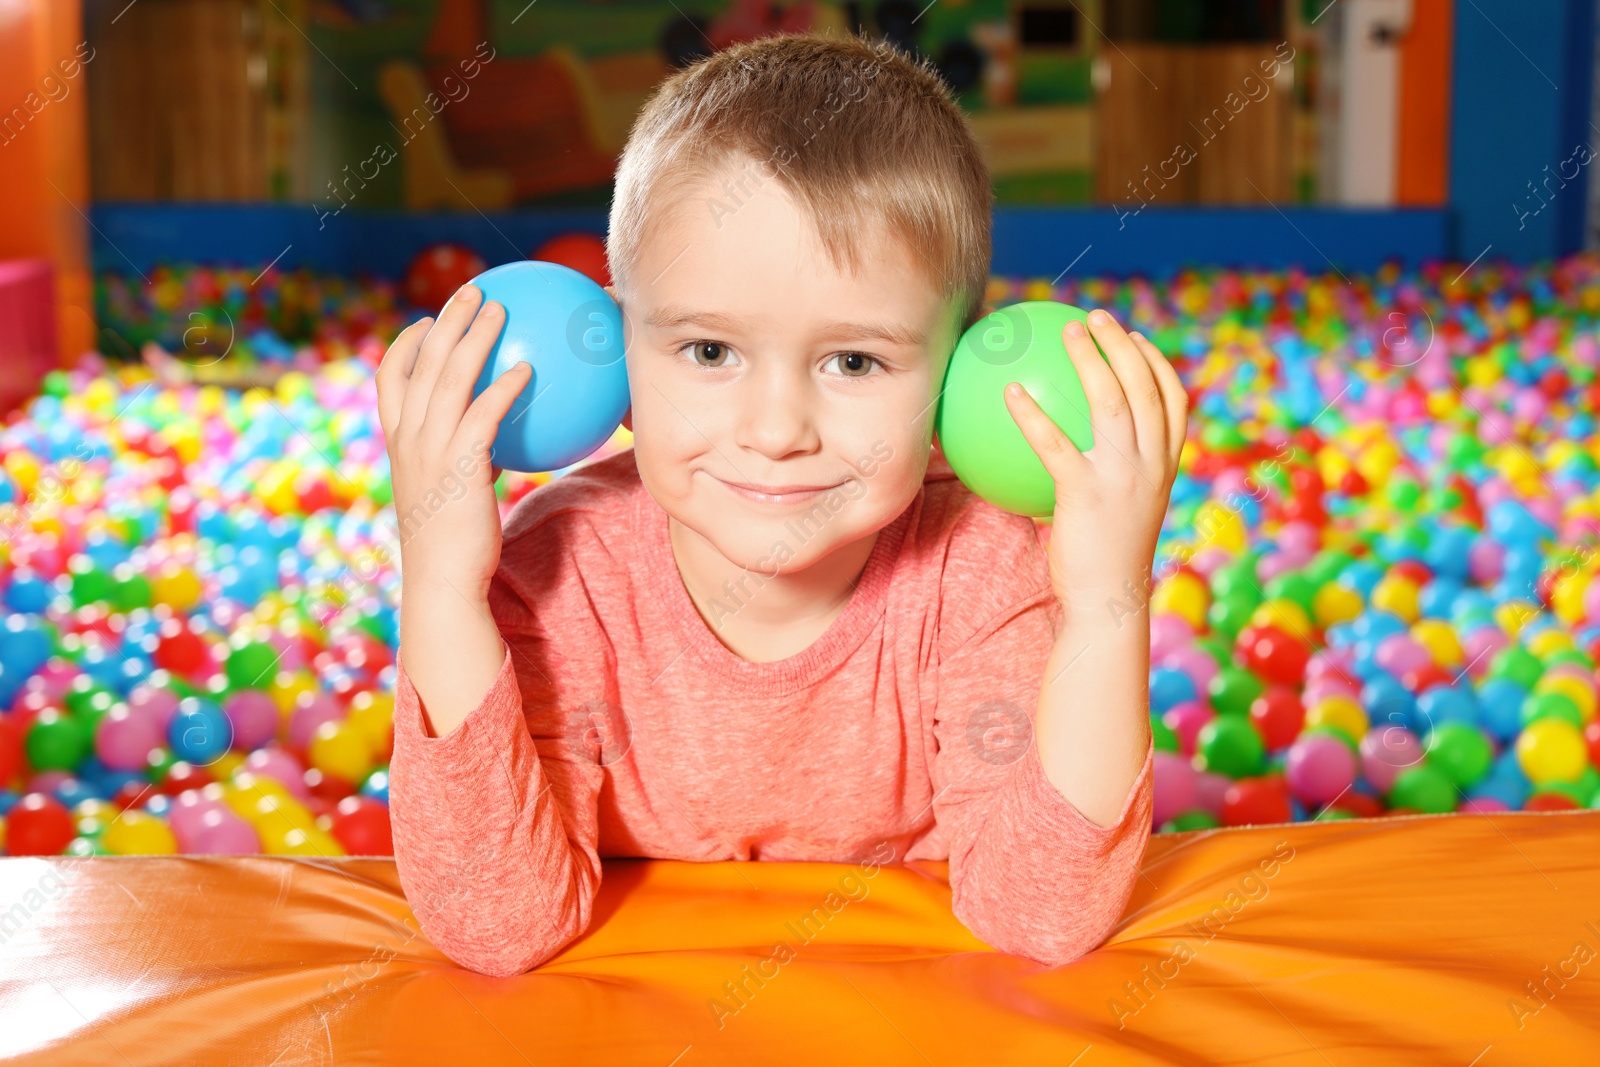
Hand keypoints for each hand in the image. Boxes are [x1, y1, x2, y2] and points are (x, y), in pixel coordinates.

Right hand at [375, 283, 531, 599]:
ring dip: (476, 337)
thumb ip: (461, 463)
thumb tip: (491, 449)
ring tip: (501, 308)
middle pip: (423, 362)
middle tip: (474, 291)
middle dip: (447, 320)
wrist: (442, 584)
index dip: (406, 343)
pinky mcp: (459, 467)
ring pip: (450, 378)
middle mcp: (408, 439)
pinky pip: (483, 414)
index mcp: (398, 442)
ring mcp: (430, 451)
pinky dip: (502, 387)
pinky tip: (527, 369)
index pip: (389, 378)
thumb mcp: (446, 495)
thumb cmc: (452, 546)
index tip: (426, 321)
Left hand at [1002, 307, 1187, 611]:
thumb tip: (1072, 451)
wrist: (1110, 603)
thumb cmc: (1106, 560)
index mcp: (1165, 465)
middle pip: (1145, 386)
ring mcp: (1123, 475)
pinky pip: (1055, 441)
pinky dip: (1032, 413)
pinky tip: (1010, 392)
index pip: (1174, 401)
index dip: (1156, 363)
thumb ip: (1111, 476)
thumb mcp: (1122, 510)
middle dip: (1122, 344)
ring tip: (1065, 332)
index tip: (1135, 338)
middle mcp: (1152, 463)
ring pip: (1111, 400)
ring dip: (1089, 358)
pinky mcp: (1086, 492)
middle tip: (1093, 319)